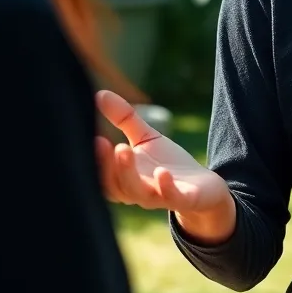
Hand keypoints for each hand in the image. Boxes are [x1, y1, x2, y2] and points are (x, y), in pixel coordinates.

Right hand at [95, 90, 230, 218]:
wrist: (203, 188)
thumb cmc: (168, 163)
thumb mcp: (146, 137)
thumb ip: (124, 118)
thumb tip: (100, 93)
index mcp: (123, 179)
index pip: (101, 173)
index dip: (93, 159)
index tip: (88, 135)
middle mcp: (137, 192)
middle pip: (114, 184)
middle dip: (105, 164)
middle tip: (100, 141)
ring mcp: (159, 197)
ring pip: (138, 193)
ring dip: (128, 173)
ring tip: (123, 148)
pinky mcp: (184, 199)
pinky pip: (171, 197)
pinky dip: (165, 186)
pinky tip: (162, 172)